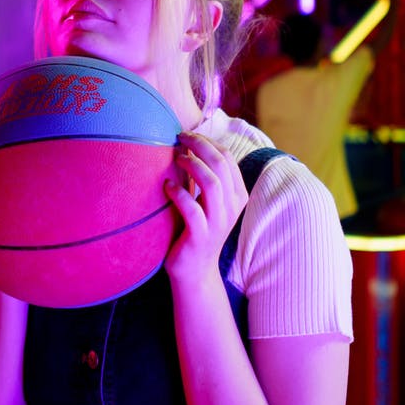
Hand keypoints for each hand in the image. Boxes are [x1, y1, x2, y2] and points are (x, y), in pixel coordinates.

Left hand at [162, 131, 247, 284]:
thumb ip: (206, 176)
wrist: (195, 270)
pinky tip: (167, 186)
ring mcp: (218, 222)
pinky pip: (192, 209)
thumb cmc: (197, 228)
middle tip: (179, 137)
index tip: (187, 134)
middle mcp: (232, 207)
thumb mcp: (208, 201)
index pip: (227, 157)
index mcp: (237, 194)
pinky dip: (178, 193)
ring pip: (211, 183)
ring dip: (190, 165)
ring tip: (175, 158)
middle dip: (199, 145)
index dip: (207, 141)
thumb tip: (188, 143)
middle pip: (220, 164)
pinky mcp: (201, 236)